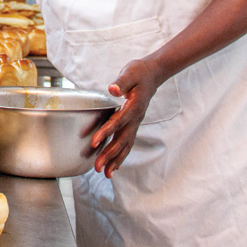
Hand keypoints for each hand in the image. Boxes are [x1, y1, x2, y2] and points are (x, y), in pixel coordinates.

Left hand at [91, 58, 162, 177]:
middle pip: (122, 140)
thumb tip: (112, 89)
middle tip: (97, 167)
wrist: (153, 74)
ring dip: (115, 160)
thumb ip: (121, 82)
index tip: (94, 143)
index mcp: (134, 107)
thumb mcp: (130, 72)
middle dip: (109, 154)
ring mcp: (136, 123)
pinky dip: (122, 155)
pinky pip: (128, 143)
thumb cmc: (139, 72)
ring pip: (126, 145)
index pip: (118, 122)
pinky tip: (114, 166)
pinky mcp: (134, 124)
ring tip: (105, 174)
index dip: (106, 132)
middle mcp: (136, 118)